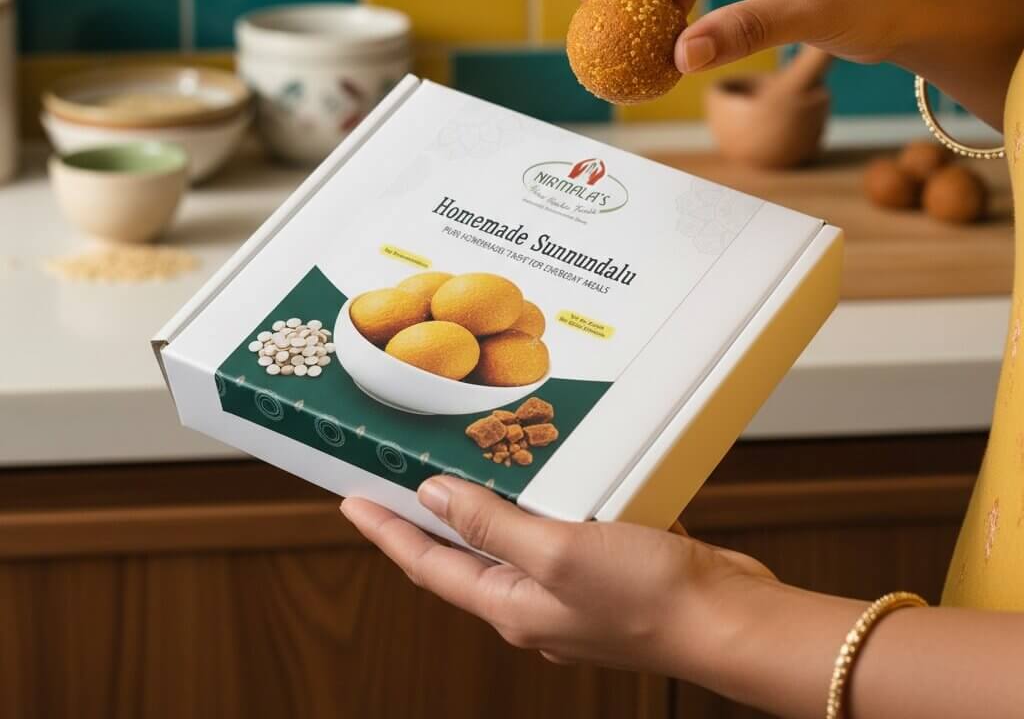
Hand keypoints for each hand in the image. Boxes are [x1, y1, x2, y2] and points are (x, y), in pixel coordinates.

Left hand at [340, 476, 774, 676]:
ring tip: (462, 462)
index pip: (428, 565)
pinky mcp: (605, 567)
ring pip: (512, 538)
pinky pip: (556, 528)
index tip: (352, 501)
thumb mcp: (556, 553)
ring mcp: (571, 585)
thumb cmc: (647, 599)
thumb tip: (433, 498)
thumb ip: (492, 525)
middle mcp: (533, 600)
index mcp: (511, 605)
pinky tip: (545, 470)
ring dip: (486, 502)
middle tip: (398, 474)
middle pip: (463, 554)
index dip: (386, 532)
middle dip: (428, 517)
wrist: (728, 619)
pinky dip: (540, 499)